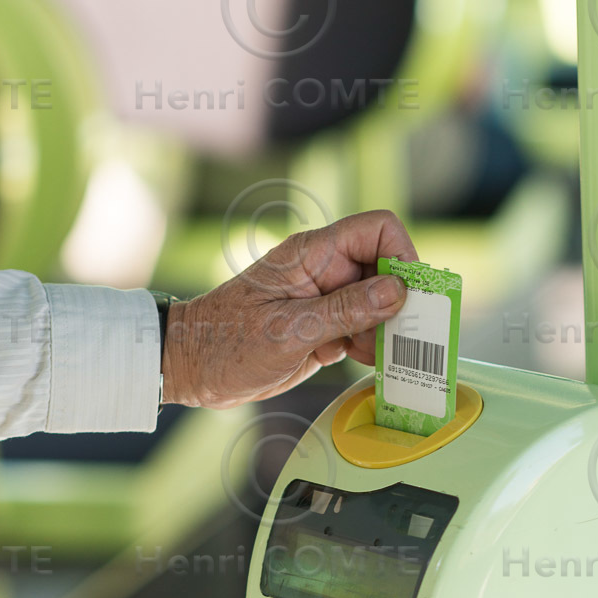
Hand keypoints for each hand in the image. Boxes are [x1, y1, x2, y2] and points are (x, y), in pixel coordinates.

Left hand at [162, 209, 416, 407]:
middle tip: (392, 338)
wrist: (190, 367)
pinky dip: (369, 346)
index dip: (402, 256)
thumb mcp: (288, 330)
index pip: (378, 230)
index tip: (407, 296)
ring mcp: (326, 300)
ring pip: (379, 304)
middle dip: (397, 304)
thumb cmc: (225, 343)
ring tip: (367, 355)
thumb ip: (345, 311)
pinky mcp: (324, 328)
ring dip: (384, 331)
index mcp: (313, 254)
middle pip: (386, 270)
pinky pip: (363, 329)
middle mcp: (324, 271)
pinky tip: (354, 361)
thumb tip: (397, 291)